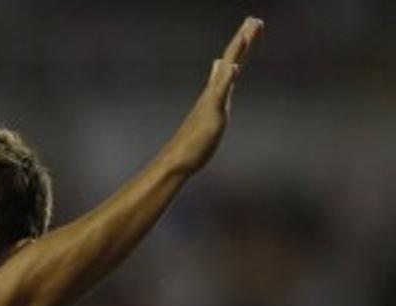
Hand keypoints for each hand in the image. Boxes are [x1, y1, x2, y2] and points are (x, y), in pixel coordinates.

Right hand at [165, 16, 262, 173]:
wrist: (180, 157)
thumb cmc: (196, 137)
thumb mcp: (213, 106)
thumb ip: (218, 86)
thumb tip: (219, 66)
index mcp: (217, 90)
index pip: (232, 61)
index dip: (244, 43)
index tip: (254, 23)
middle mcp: (214, 91)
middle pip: (231, 59)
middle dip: (243, 39)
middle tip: (254, 18)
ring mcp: (212, 100)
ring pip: (225, 70)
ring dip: (236, 52)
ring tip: (247, 33)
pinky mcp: (211, 112)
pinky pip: (219, 93)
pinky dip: (226, 78)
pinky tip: (233, 67)